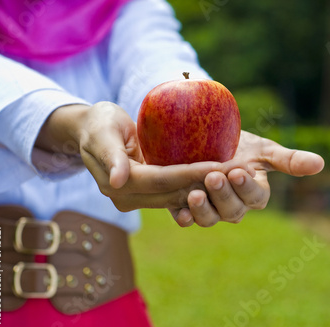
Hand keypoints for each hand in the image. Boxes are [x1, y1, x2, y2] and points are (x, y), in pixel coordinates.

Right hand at [35, 102, 250, 215]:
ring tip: (236, 176)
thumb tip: (118, 182)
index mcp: (119, 185)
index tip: (220, 166)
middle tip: (238, 173)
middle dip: (208, 183)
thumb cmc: (98, 125)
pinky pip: (177, 192)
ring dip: (208, 187)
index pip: (163, 180)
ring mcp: (140, 199)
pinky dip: (198, 185)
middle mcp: (130, 198)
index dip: (192, 174)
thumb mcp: (102, 133)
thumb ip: (111, 157)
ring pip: (180, 195)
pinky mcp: (150, 194)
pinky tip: (221, 177)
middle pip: (175, 192)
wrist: (92, 131)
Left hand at [169, 130, 323, 226]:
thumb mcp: (263, 150)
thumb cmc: (239, 145)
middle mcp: (233, 206)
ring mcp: (210, 209)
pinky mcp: (187, 208)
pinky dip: (184, 218)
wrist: (205, 140)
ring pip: (210, 219)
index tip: (238, 172)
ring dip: (203, 210)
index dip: (247, 187)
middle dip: (223, 195)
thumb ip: (289, 160)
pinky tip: (179, 213)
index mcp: (253, 193)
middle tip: (214, 176)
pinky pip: (187, 220)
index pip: (255, 197)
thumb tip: (320, 164)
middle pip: (232, 210)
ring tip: (194, 194)